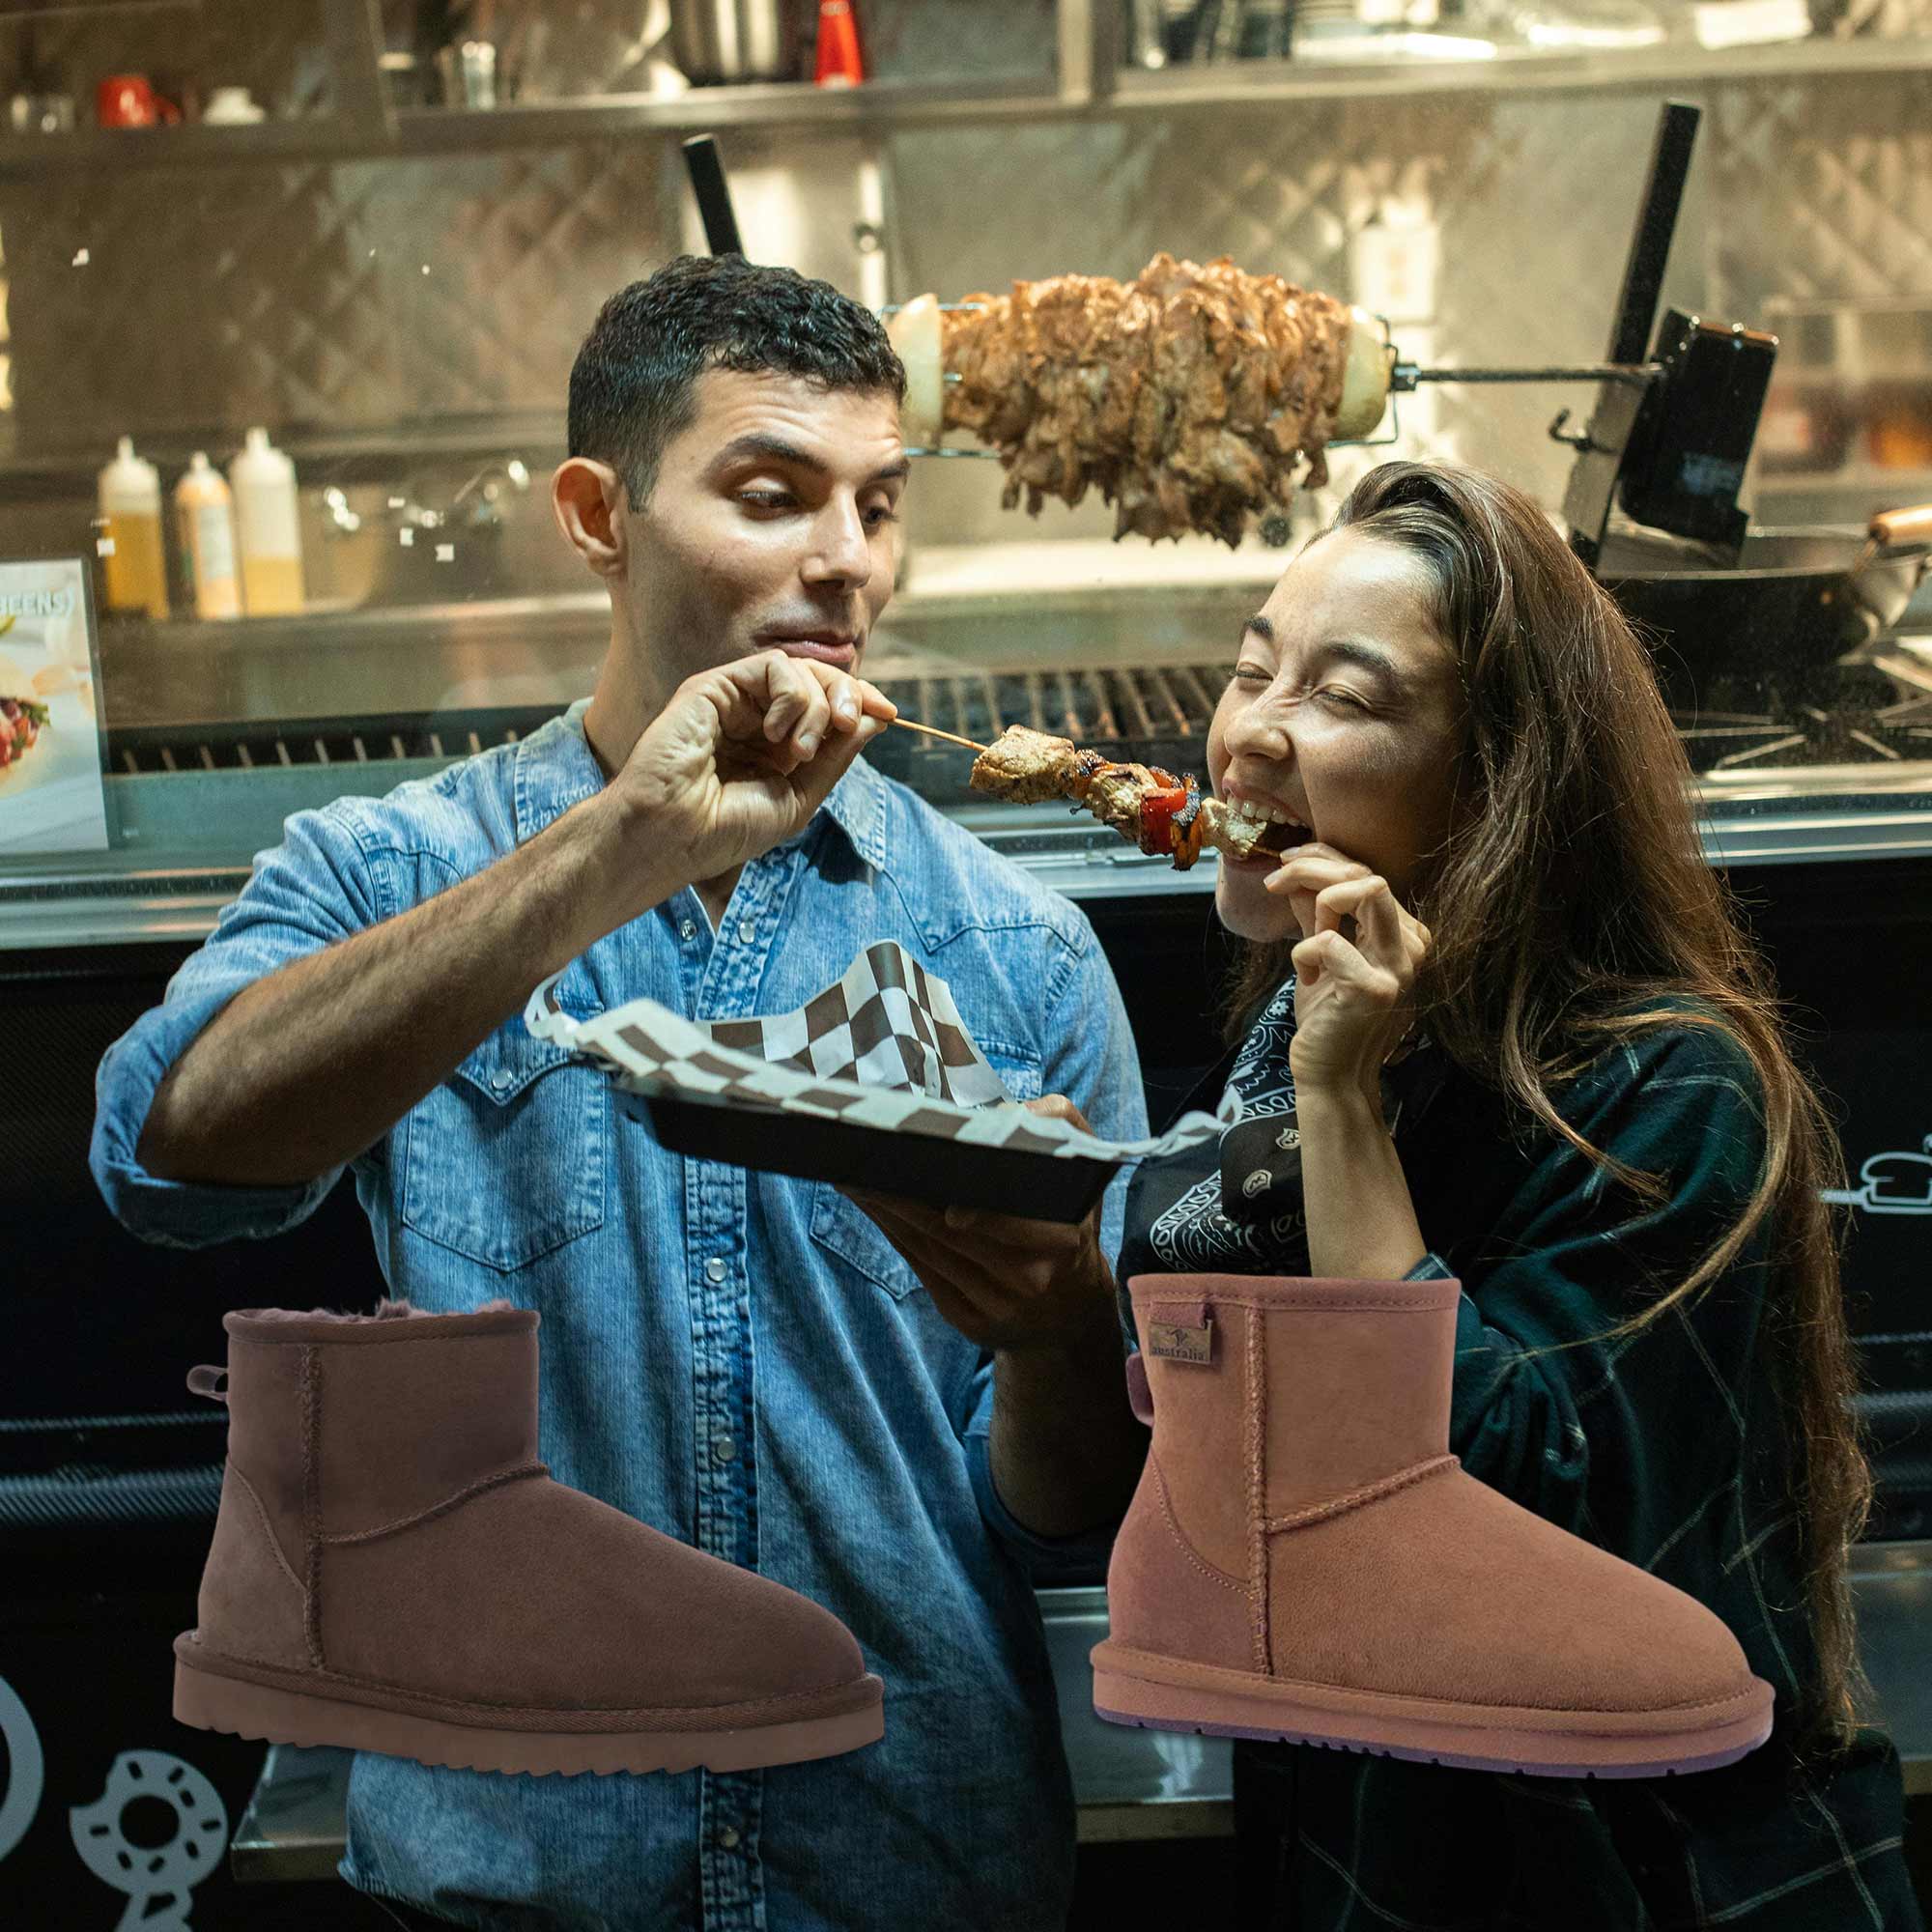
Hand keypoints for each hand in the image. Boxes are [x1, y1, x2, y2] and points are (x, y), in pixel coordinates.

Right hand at [599, 649, 895, 908]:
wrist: (673, 836)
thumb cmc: (724, 830)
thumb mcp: (798, 797)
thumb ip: (834, 756)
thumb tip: (876, 718)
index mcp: (774, 746)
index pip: (825, 707)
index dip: (859, 703)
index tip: (889, 714)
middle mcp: (755, 718)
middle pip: (818, 680)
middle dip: (847, 695)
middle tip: (851, 724)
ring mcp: (733, 700)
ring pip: (798, 670)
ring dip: (817, 705)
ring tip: (799, 751)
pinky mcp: (713, 686)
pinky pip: (772, 665)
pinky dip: (790, 695)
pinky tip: (779, 733)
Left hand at [837, 1096, 1116, 1352]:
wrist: (1072, 1311)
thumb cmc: (1070, 1223)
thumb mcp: (1082, 1168)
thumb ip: (1058, 1124)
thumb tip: (1005, 1112)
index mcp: (1063, 1238)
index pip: (1001, 1213)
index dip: (956, 1197)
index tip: (912, 1166)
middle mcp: (1030, 1278)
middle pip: (949, 1231)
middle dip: (897, 1194)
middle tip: (857, 1159)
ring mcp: (997, 1306)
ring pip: (928, 1249)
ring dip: (885, 1212)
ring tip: (851, 1177)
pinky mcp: (969, 1322)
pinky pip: (923, 1271)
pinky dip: (894, 1236)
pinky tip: (871, 1207)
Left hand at [1265, 846, 1429, 1103]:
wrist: (1330, 1074)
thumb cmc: (1326, 1015)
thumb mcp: (1322, 951)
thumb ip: (1318, 910)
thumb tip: (1298, 867)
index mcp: (1404, 932)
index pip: (1367, 871)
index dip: (1322, 856)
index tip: (1284, 862)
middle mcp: (1413, 945)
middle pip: (1367, 872)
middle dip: (1313, 867)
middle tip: (1274, 882)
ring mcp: (1399, 967)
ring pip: (1364, 889)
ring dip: (1319, 902)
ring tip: (1306, 939)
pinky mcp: (1375, 988)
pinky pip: (1328, 940)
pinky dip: (1303, 952)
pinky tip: (1308, 980)